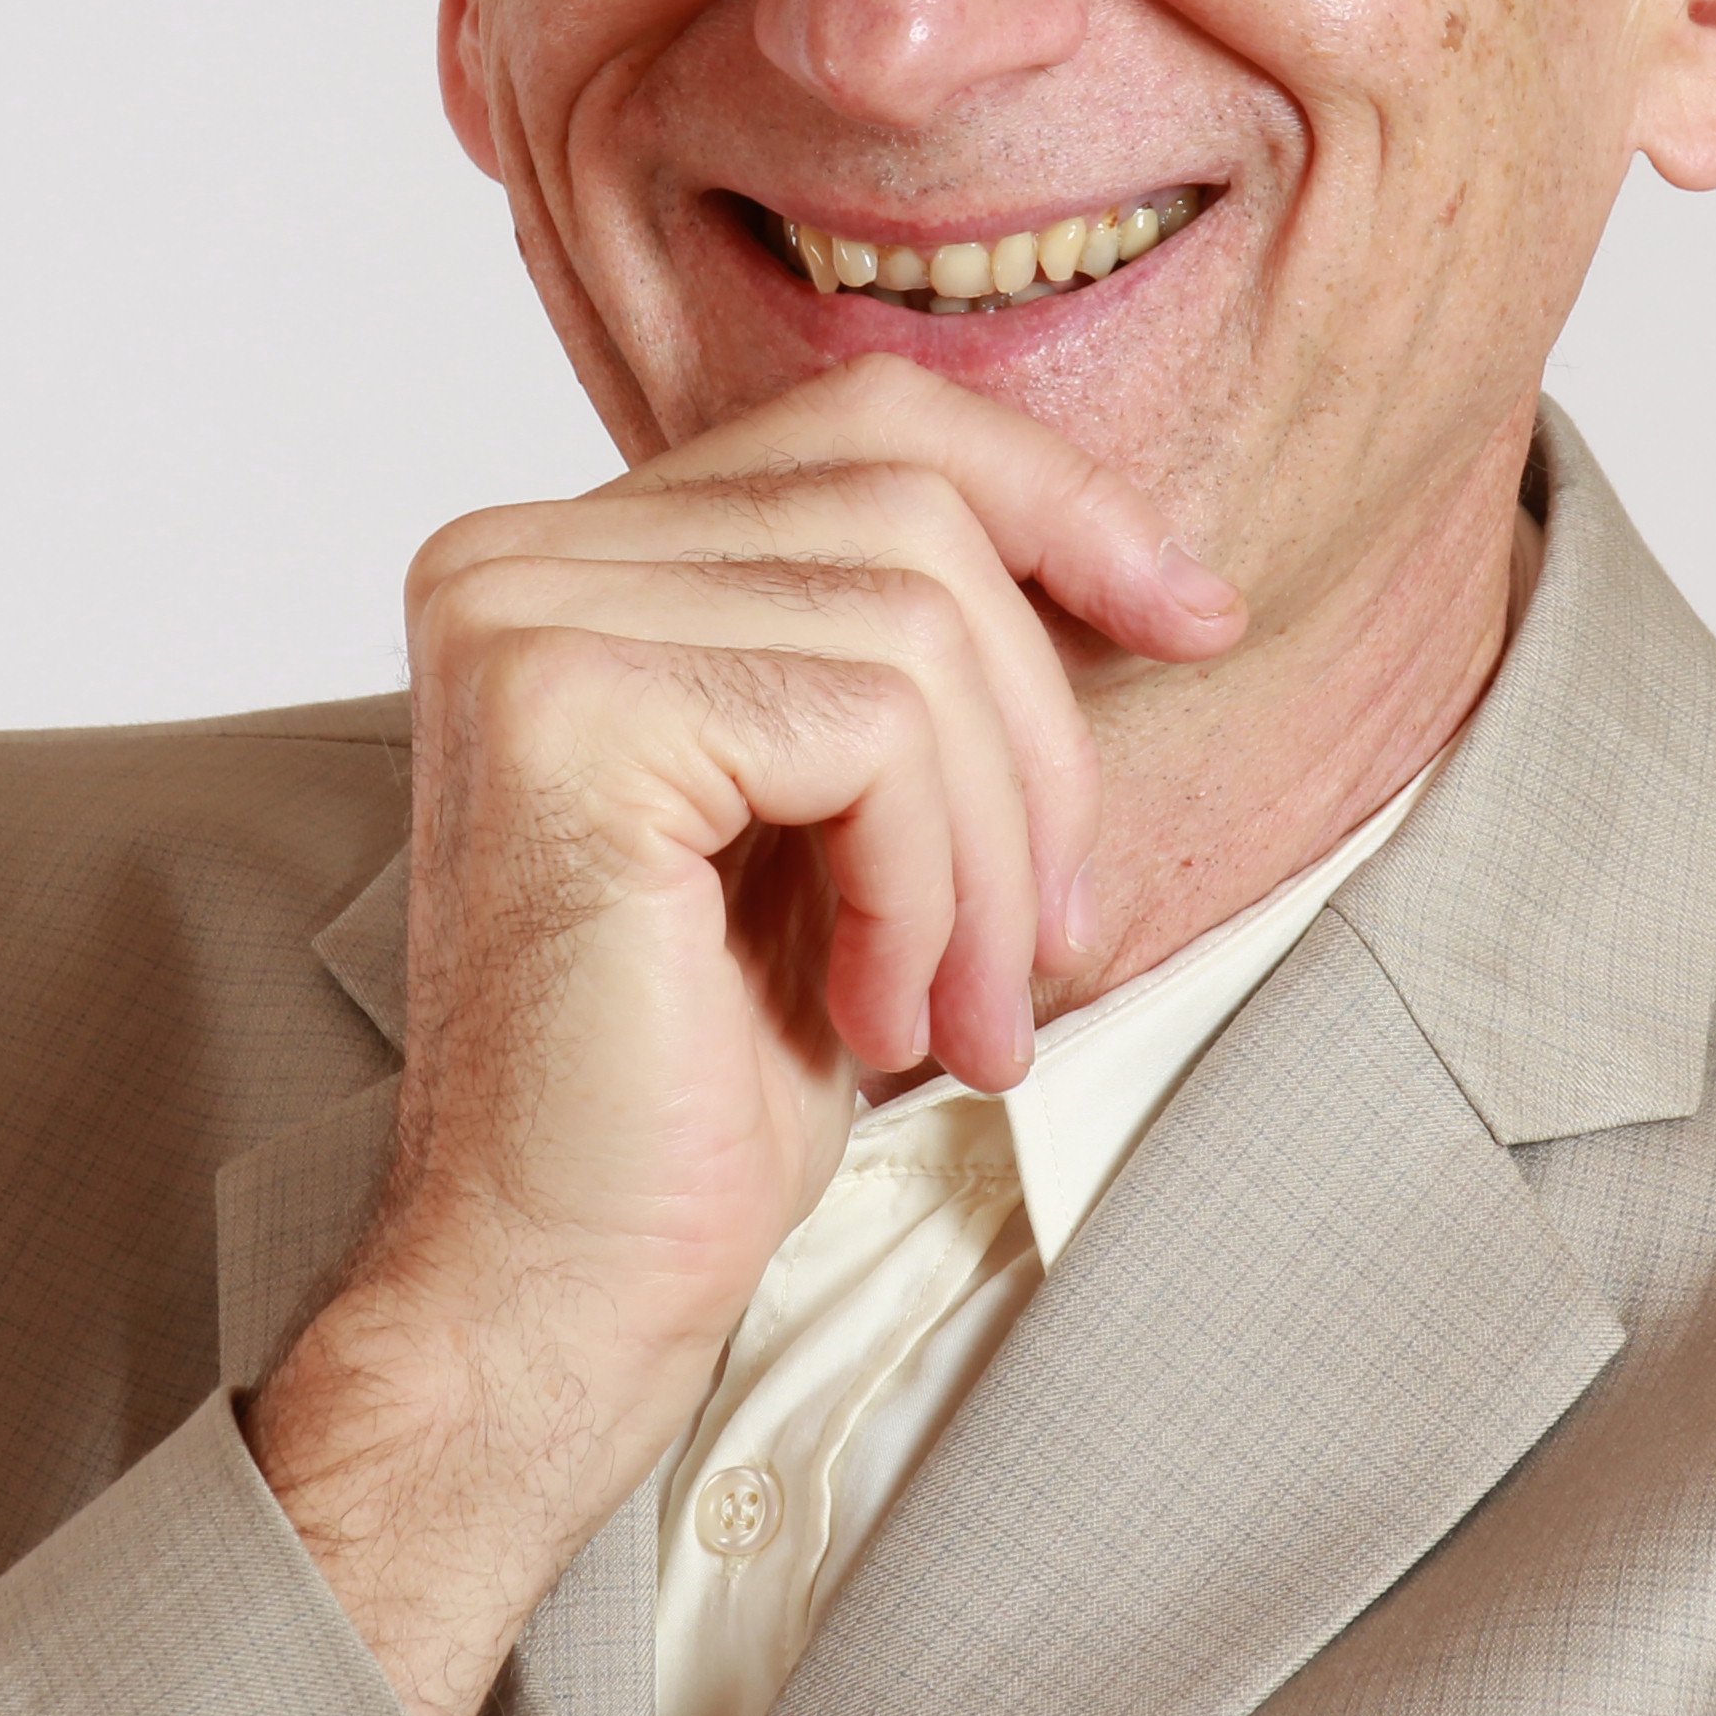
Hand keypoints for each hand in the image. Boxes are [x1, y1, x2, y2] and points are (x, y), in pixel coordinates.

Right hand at [242, 355, 1243, 1715]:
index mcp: (570, 553)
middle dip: (1035, 739)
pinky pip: (872, 723)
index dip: (1060, 504)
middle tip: (1054, 947)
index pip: (870, 425)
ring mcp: (521, 615)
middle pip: (912, 510)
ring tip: (960, 1015)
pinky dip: (929, 886)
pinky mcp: (564, 708)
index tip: (1199, 622)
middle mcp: (515, 551)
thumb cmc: (704, 1082)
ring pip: (915, 624)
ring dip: (991, 852)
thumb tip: (1148, 559)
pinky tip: (880, 1015)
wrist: (557, 1291)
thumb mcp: (847, 826)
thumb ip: (913, 659)